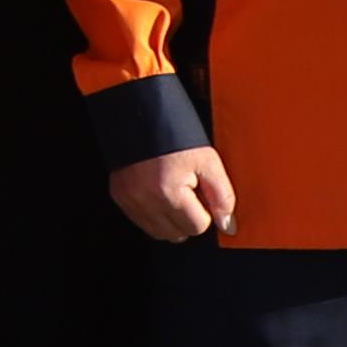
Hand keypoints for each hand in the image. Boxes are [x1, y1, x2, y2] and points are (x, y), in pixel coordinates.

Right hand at [106, 146, 234, 242]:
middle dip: (188, 217)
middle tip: (188, 190)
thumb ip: (222, 197)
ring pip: (159, 233)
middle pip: (178, 234)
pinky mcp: (119, 196)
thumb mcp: (208, 161)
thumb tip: (227, 226)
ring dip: (171, 219)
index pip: (198, 227)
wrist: (140, 112)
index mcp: (169, 192)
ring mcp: (129, 200)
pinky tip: (158, 192)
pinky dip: (153, 213)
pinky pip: (142, 222)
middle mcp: (145, 200)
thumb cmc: (176, 134)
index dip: (205, 210)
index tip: (200, 191)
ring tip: (173, 192)